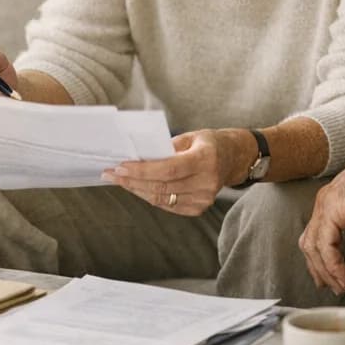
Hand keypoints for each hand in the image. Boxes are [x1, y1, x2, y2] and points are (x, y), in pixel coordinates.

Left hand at [103, 128, 252, 216]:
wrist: (234, 159)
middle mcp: (207, 182)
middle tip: (110, 174)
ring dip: (137, 190)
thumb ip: (166, 148)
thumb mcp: (190, 137)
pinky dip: (149, 196)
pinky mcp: (199, 208)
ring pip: (161, 199)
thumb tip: (136, 156)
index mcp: (205, 159)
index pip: (169, 169)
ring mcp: (204, 198)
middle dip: (132, 181)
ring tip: (118, 180)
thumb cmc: (208, 143)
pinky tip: (137, 187)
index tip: (120, 166)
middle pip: (162, 186)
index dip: (142, 170)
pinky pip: (167, 205)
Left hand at [299, 136, 344, 294]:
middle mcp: (325, 201)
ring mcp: (327, 204)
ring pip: (314, 247)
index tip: (334, 279)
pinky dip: (332, 264)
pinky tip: (344, 275)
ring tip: (343, 286)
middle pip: (310, 244)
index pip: (317, 236)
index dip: (323, 261)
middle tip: (336, 288)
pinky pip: (325, 245)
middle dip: (321, 270)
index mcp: (334, 201)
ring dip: (327, 271)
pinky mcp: (334, 209)